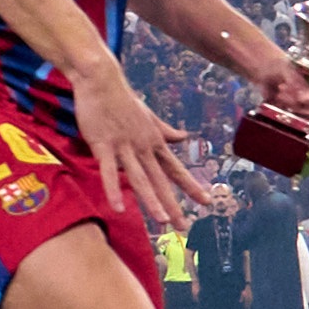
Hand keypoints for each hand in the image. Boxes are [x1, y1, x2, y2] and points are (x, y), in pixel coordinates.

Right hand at [93, 63, 222, 235]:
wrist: (101, 81)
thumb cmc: (122, 99)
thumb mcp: (149, 116)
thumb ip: (166, 130)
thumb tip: (184, 137)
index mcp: (155, 142)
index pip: (176, 169)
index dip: (192, 187)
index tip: (207, 202)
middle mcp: (144, 147)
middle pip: (161, 181)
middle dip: (174, 205)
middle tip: (184, 227)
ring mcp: (124, 147)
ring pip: (140, 179)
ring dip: (152, 202)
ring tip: (162, 221)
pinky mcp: (103, 145)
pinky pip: (108, 172)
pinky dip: (114, 190)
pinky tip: (118, 208)